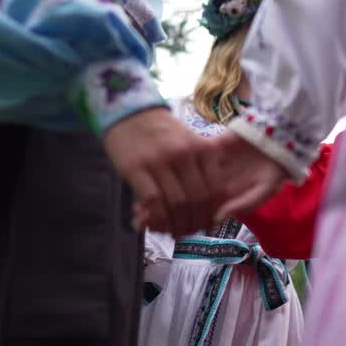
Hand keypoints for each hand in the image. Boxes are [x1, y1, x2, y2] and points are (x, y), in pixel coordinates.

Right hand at [103, 107, 216, 235]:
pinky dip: (157, 218)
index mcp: (202, 149)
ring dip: (177, 225)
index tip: (208, 226)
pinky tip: (156, 225)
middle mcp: (184, 155)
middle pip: (198, 200)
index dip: (213, 213)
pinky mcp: (136, 168)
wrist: (130, 112)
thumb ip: (201, 169)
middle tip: (189, 233)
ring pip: (177, 204)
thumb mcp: (190, 142)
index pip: (215, 189)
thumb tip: (210, 207)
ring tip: (174, 233)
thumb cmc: (163, 132)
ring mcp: (160, 161)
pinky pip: (153, 202)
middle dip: (195, 223)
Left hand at [130, 129, 288, 229]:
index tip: (155, 228)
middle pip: (180, 205)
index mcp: (222, 202)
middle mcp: (210, 189)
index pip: (194, 219)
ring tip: (138, 203)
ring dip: (159, 195)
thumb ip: (242, 205)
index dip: (175, 225)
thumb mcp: (264, 192)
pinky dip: (169, 169)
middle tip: (140, 218)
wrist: (280, 141)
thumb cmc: (276, 172)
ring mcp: (206, 170)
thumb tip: (214, 221)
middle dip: (160, 214)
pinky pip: (185, 161)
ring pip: (178, 186)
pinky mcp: (207, 150)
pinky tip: (151, 174)